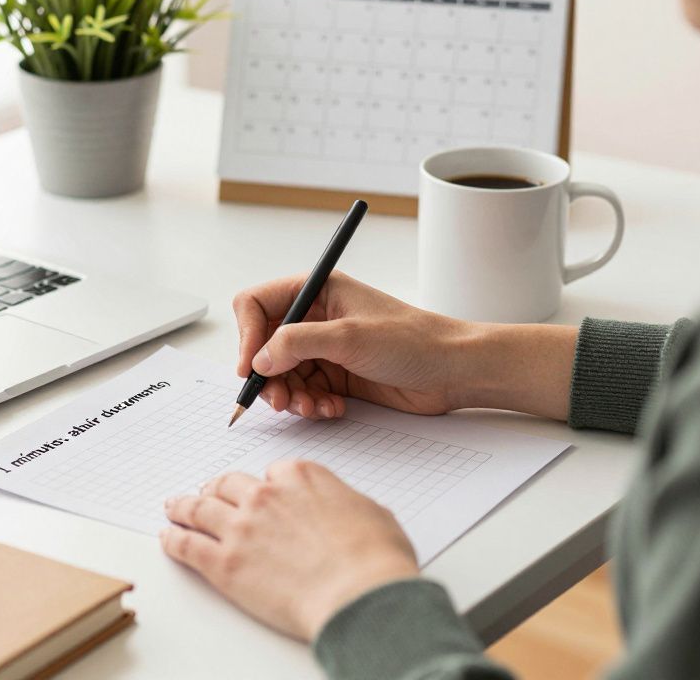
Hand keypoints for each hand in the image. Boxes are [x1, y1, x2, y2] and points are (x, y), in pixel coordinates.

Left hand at [161, 460, 417, 640]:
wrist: (359, 595)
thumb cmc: (375, 559)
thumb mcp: (372, 512)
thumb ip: (344, 503)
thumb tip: (343, 511)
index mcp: (301, 477)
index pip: (272, 472)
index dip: (266, 485)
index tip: (260, 491)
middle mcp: (265, 495)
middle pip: (228, 484)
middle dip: (216, 488)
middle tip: (207, 492)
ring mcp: (240, 528)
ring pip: (199, 508)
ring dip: (183, 506)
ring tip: (173, 507)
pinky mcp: (223, 564)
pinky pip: (187, 545)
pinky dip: (173, 539)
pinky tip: (167, 537)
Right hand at [233, 271, 472, 417]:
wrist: (452, 371)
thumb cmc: (412, 340)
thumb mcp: (349, 336)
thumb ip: (297, 343)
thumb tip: (259, 358)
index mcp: (316, 290)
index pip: (257, 305)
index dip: (247, 336)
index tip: (250, 367)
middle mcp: (316, 317)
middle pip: (265, 345)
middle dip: (269, 375)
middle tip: (279, 400)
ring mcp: (325, 347)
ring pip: (282, 374)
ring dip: (291, 396)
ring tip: (312, 408)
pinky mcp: (336, 375)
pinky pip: (305, 391)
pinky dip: (311, 404)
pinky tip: (331, 410)